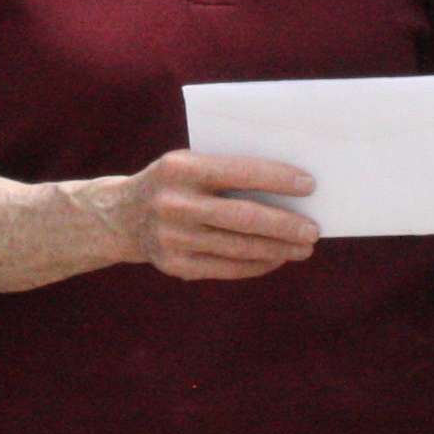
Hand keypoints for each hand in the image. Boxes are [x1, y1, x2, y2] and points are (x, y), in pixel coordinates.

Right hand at [97, 150, 320, 282]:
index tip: (309, 185)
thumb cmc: (173, 184)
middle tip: (314, 230)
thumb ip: (227, 172)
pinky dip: (256, 265)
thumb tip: (288, 189)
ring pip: (238, 247)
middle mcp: (174, 203)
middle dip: (284, 225)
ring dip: (277, 250)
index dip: (277, 179)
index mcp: (181, 168)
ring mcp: (172, 238)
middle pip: (243, 217)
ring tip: (303, 248)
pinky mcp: (174, 265)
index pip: (239, 172)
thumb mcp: (188, 165)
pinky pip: (226, 268)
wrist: (119, 217)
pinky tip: (276, 259)